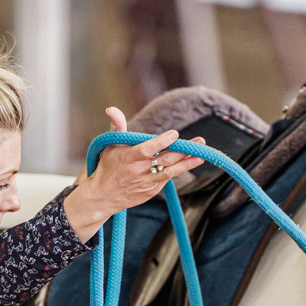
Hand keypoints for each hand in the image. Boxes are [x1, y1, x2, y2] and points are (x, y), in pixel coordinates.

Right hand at [63, 107, 205, 243]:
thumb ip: (116, 126)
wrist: (103, 196)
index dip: (161, 142)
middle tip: (200, 141)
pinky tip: (188, 162)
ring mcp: (146, 183)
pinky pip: (166, 179)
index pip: (147, 149)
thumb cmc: (107, 167)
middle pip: (165, 160)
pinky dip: (177, 171)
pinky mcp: (151, 191)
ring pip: (170, 172)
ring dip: (187, 164)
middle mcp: (138, 171)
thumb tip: (112, 109)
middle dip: (184, 151)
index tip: (174, 134)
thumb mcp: (109, 145)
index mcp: (128, 158)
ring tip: (202, 155)